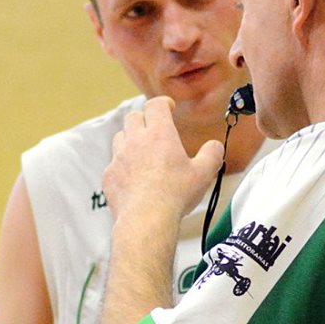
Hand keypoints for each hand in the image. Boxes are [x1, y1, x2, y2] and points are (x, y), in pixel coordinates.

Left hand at [104, 96, 223, 219]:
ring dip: (130, 139)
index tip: (168, 108)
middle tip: (153, 129)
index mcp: (159, 134)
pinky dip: (122, 165)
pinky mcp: (109, 175)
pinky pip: (113, 163)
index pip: (155, 105)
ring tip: (142, 151)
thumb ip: (212, 155)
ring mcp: (119, 158)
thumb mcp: (203, 174)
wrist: (146, 219)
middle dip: (144, 119)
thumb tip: (215, 147)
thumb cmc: (174, 196)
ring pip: (120, 137)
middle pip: (133, 117)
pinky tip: (132, 177)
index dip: (162, 103)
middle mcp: (136, 141)